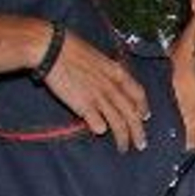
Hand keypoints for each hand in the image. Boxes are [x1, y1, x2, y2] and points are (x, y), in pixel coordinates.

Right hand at [41, 26, 150, 151]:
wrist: (50, 47)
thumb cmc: (69, 47)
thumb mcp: (97, 55)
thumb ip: (106, 70)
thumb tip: (110, 79)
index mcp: (117, 73)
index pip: (139, 94)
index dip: (143, 108)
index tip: (144, 117)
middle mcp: (112, 87)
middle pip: (132, 115)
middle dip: (139, 132)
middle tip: (141, 145)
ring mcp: (99, 98)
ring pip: (119, 123)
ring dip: (123, 139)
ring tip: (123, 148)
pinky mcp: (84, 106)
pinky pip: (98, 124)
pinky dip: (101, 129)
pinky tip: (100, 132)